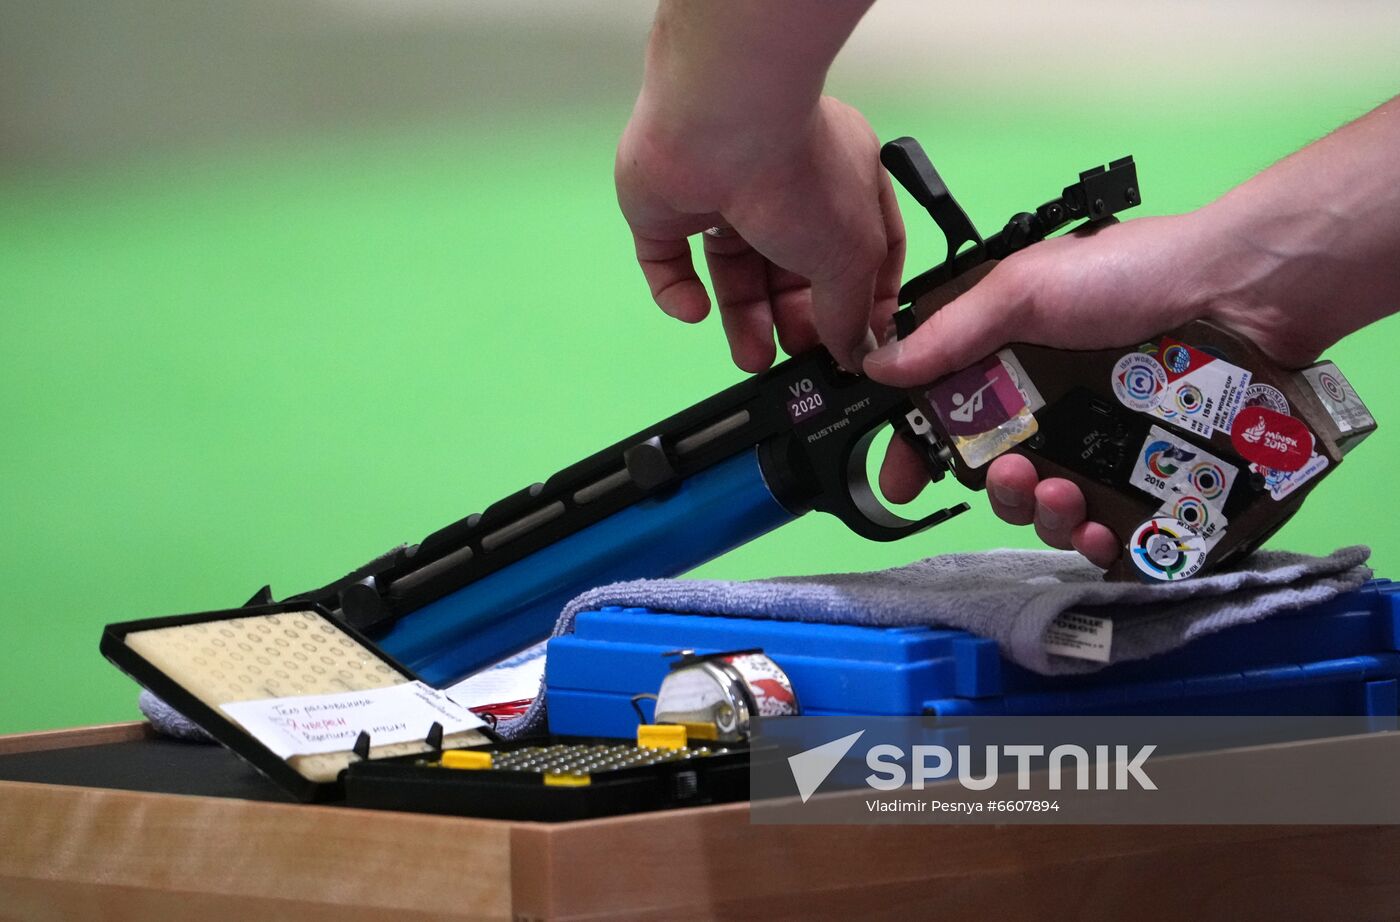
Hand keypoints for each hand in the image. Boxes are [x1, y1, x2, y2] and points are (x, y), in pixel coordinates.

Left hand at [616, 95, 903, 371]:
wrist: (721, 126)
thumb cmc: (800, 169)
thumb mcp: (853, 255)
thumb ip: (851, 312)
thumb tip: (855, 352)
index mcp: (842, 180)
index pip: (858, 248)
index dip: (858, 299)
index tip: (855, 345)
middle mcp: (781, 183)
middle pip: (790, 267)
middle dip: (794, 317)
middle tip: (796, 358)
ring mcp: (718, 192)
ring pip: (732, 271)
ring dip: (742, 318)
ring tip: (751, 358)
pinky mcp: (665, 207)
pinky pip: (668, 262)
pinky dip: (679, 293)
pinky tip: (695, 310)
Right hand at [862, 211, 1316, 568]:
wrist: (1245, 292)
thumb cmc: (1133, 276)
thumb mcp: (1024, 289)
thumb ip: (949, 333)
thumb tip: (876, 365)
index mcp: (1016, 367)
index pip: (953, 421)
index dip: (921, 454)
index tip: (900, 485)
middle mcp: (1057, 413)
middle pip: (1000, 478)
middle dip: (994, 490)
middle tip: (1010, 473)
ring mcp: (1107, 452)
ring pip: (1050, 512)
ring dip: (1039, 514)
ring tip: (1061, 492)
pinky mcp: (1155, 484)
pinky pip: (1113, 535)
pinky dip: (1094, 542)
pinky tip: (1095, 527)